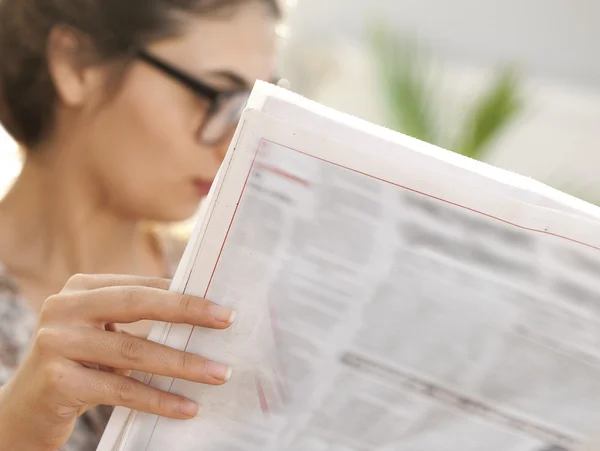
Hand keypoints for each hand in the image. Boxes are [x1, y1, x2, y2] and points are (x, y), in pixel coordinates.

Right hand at [0, 274, 235, 450]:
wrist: (24, 410)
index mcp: (81, 288)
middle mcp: (65, 307)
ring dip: (184, 364)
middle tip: (228, 320)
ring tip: (219, 373)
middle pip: (138, 304)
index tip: (221, 305)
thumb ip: (139, 320)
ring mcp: (58, 342)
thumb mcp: (104, 334)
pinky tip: (188, 407)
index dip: (183, 294)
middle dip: (188, 311)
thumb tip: (203, 313)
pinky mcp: (58, 380)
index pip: (142, 286)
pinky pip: (122, 389)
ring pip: (135, 351)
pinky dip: (160, 399)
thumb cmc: (79, 365)